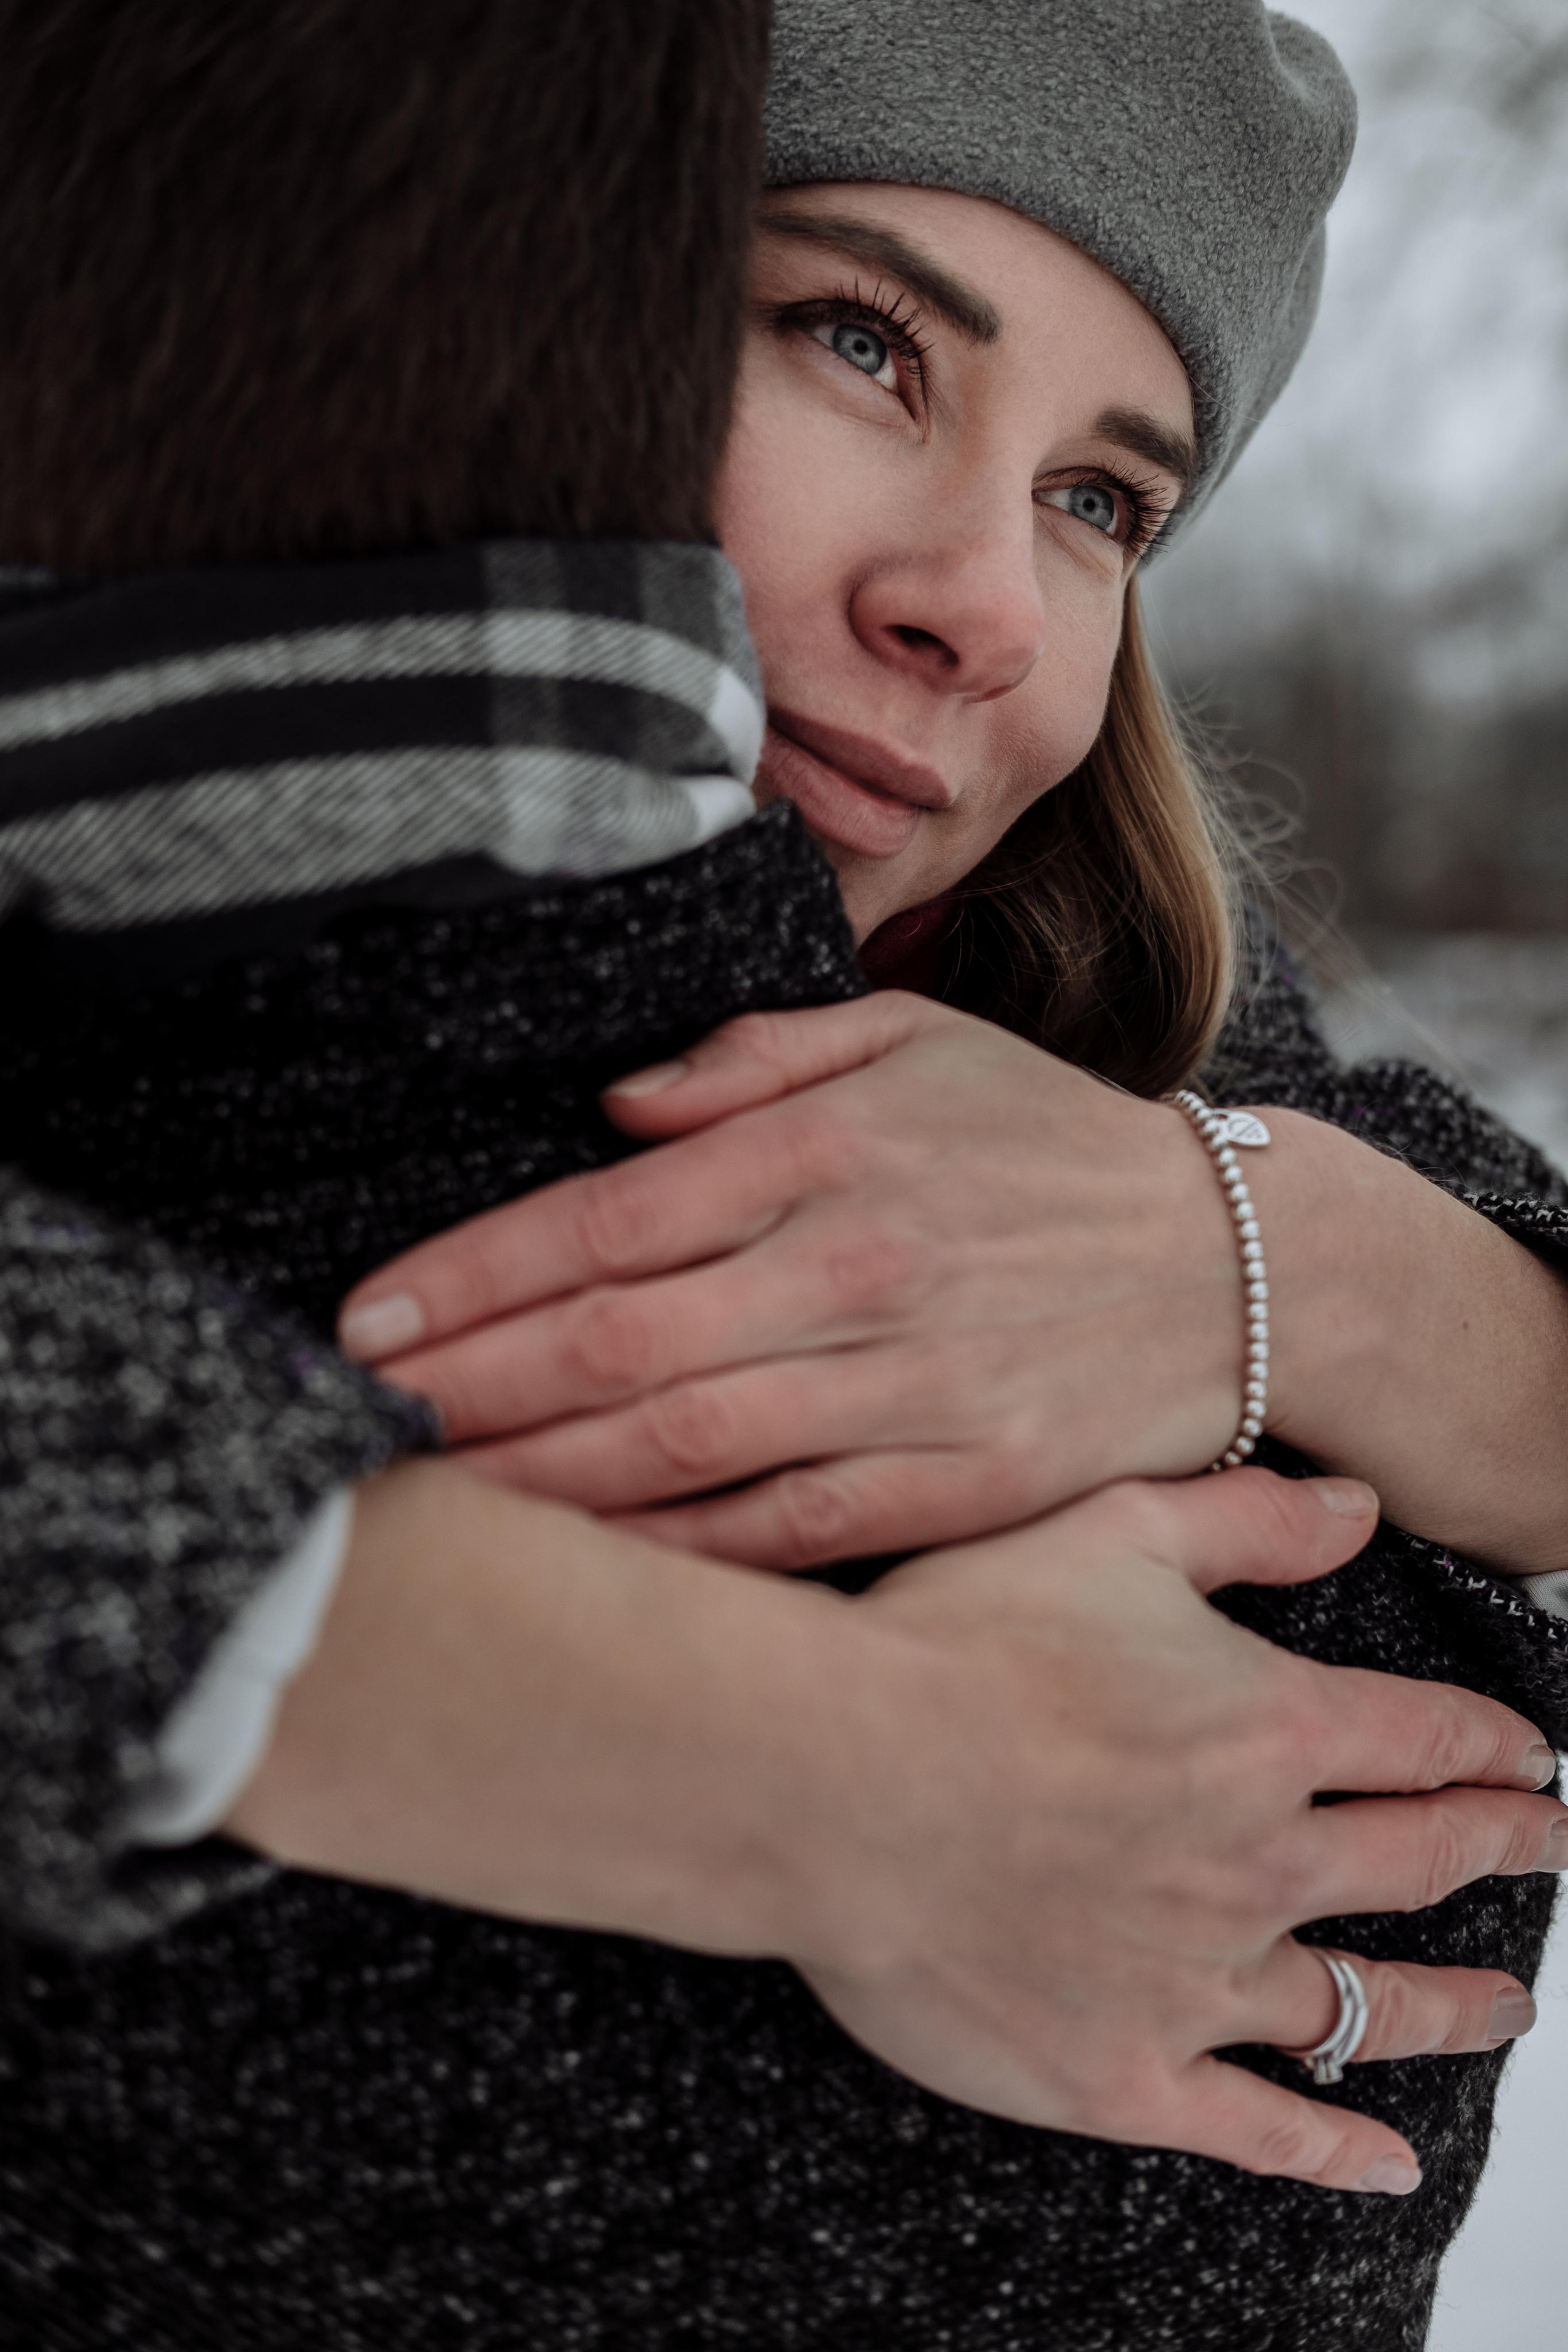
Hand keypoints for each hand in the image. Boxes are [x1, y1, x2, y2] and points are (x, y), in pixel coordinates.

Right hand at [229, 1461, 1564, 2194]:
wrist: (833, 1781)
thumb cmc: (952, 1648)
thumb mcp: (1109, 1531)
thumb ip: (1246, 1521)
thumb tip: (1359, 1511)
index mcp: (1267, 1731)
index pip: (1425, 1739)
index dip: (1493, 1744)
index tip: (1533, 1755)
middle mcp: (1260, 1862)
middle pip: (1421, 1863)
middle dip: (1502, 1851)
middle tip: (1547, 1851)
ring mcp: (1197, 1981)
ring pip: (1362, 2004)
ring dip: (1450, 2005)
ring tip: (1509, 2007)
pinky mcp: (1123, 2073)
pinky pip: (1259, 2130)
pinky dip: (1335, 2150)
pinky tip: (1384, 2162)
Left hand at [339, 993, 1247, 1563]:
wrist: (1242, 1268)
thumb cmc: (1050, 1145)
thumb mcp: (920, 1045)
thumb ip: (757, 1062)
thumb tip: (619, 1106)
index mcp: (835, 1148)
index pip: (605, 1216)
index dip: (469, 1275)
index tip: (367, 1322)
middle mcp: (861, 1267)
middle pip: (616, 1345)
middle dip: (464, 1389)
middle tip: (354, 1424)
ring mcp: (914, 1387)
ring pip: (683, 1452)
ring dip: (536, 1484)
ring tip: (426, 1503)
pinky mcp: (963, 1486)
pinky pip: (787, 1535)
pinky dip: (673, 1556)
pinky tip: (582, 1568)